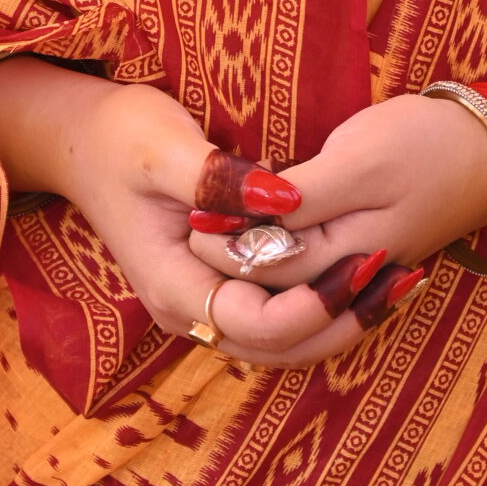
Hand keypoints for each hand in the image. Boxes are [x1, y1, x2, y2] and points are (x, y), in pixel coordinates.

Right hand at [0, 64, 430, 369]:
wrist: (83, 141)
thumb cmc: (120, 136)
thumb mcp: (161, 146)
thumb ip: (216, 180)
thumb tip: (279, 198)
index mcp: (174, 286)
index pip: (255, 324)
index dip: (312, 306)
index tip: (361, 266)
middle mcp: (190, 311)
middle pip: (280, 349)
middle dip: (343, 322)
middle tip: (403, 281)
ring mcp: (203, 305)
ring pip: (284, 342)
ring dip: (342, 319)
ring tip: (401, 283)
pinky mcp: (218, 288)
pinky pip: (278, 316)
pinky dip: (323, 305)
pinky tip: (366, 275)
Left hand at [187, 91, 486, 308]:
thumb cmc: (427, 144)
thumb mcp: (360, 158)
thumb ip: (302, 195)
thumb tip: (246, 219)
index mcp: (343, 256)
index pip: (260, 264)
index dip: (220, 240)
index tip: (189, 211)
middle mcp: (348, 280)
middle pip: (270, 288)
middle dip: (228, 263)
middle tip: (191, 225)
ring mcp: (360, 275)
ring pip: (289, 293)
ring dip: (250, 272)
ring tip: (214, 238)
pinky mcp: (366, 260)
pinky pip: (311, 284)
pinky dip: (279, 272)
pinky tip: (258, 252)